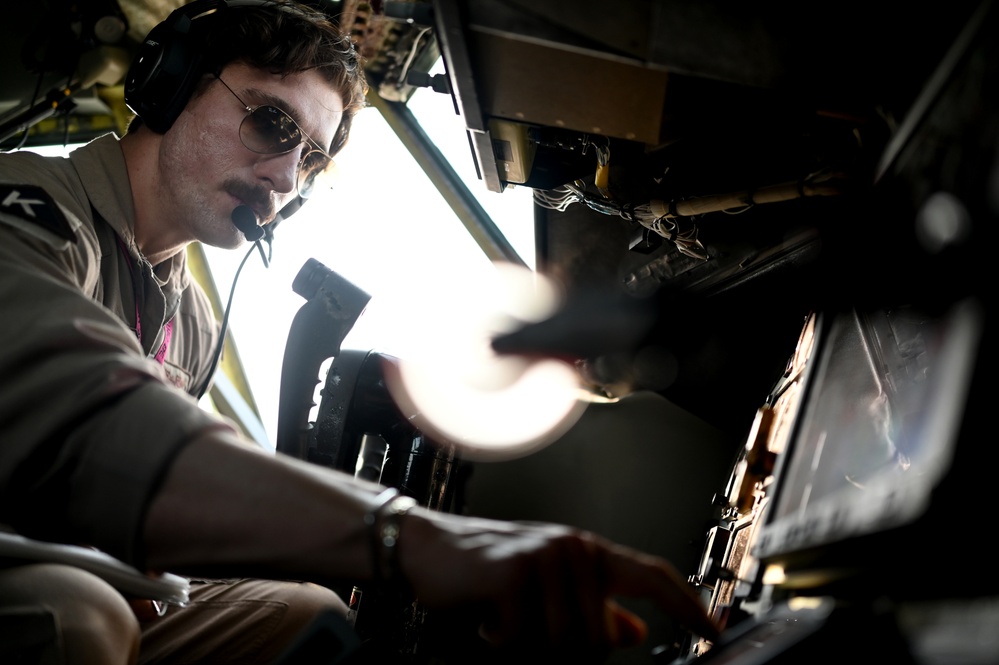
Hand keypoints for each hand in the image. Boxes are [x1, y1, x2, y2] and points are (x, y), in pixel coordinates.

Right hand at [399, 511, 718, 655]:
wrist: (429, 549)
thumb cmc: (488, 570)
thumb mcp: (547, 588)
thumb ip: (593, 608)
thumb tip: (632, 630)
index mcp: (587, 552)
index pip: (652, 575)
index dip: (687, 605)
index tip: (712, 630)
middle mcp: (574, 549)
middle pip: (598, 639)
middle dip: (562, 655)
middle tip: (526, 638)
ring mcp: (545, 558)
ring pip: (563, 645)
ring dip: (526, 651)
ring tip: (504, 625)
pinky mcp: (514, 574)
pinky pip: (523, 641)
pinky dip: (499, 644)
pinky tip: (486, 621)